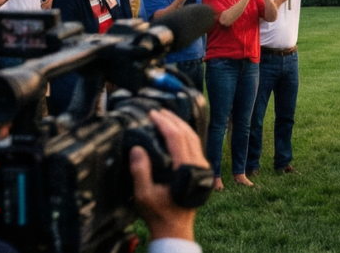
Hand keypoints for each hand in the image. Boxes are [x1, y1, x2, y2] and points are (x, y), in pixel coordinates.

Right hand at [130, 110, 204, 242]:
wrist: (175, 227)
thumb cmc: (159, 213)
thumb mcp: (144, 195)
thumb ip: (140, 172)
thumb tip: (137, 149)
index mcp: (186, 168)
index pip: (177, 138)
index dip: (165, 123)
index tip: (153, 114)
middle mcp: (198, 164)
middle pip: (188, 134)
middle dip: (173, 120)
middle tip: (159, 111)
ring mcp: (202, 166)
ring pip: (194, 138)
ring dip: (180, 125)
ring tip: (166, 116)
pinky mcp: (201, 169)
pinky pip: (195, 145)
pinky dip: (185, 134)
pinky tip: (176, 132)